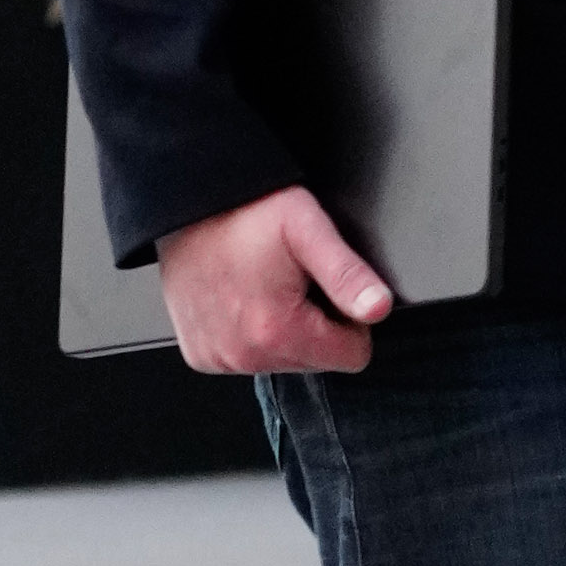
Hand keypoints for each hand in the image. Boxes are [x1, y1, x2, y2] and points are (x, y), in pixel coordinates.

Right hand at [157, 186, 391, 375]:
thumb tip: (377, 308)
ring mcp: (218, 358)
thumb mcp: (308, 229)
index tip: (327, 288)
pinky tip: (243, 297)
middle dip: (316, 324)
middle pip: (317, 360)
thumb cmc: (244, 212)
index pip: (352, 357)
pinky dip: (252, 333)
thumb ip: (348, 274)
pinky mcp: (201, 355)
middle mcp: (242, 355)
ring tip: (265, 285)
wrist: (188, 204)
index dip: (352, 321)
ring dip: (284, 329)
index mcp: (275, 332)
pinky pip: (249, 357)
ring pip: (284, 360)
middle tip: (293, 281)